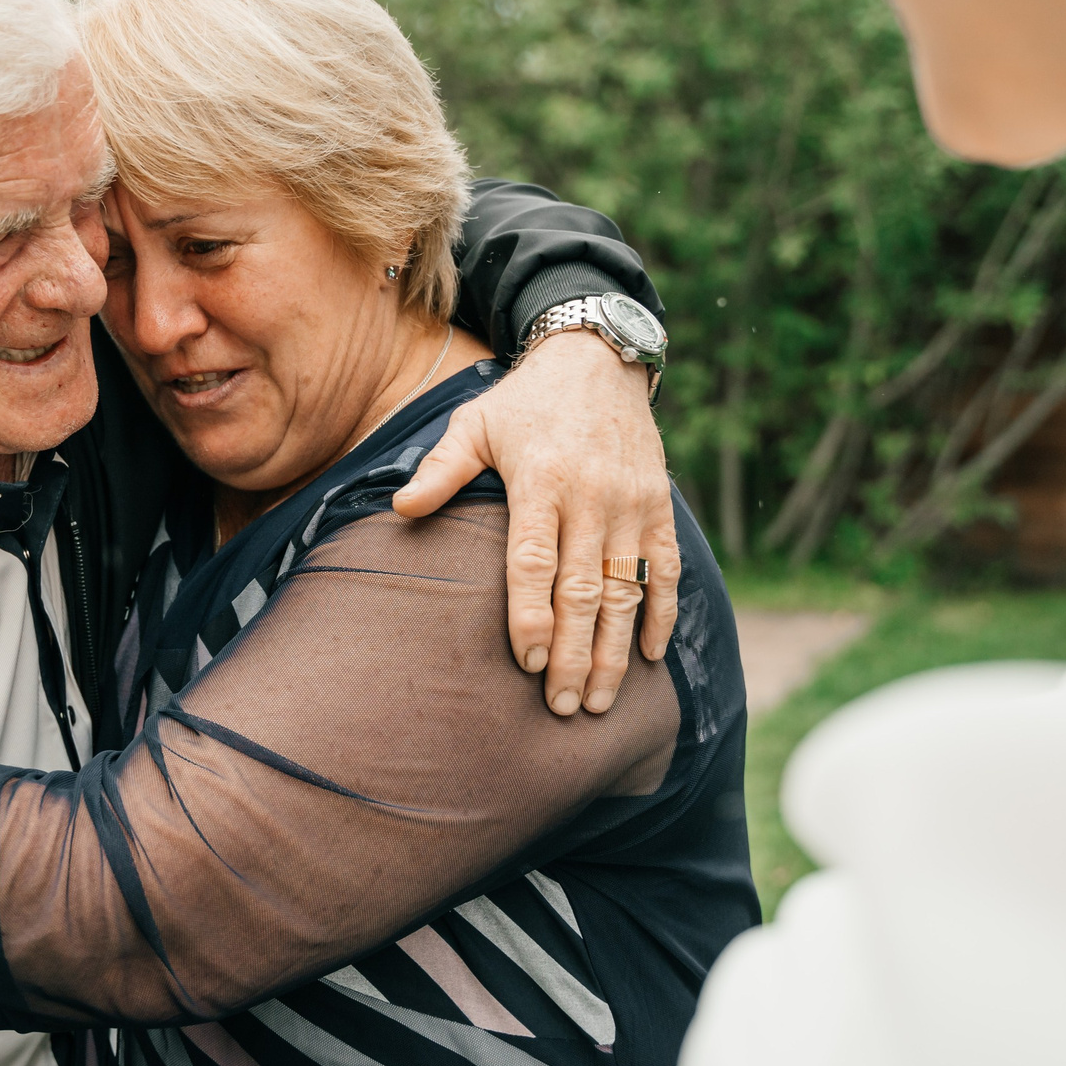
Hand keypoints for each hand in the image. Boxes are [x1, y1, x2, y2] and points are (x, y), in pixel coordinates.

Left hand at [391, 330, 679, 714]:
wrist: (596, 357)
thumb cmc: (524, 402)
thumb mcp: (474, 423)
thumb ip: (441, 470)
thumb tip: (400, 509)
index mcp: (540, 481)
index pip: (534, 562)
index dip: (531, 616)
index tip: (529, 664)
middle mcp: (591, 497)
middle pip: (583, 590)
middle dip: (576, 655)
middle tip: (565, 708)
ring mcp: (630, 504)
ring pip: (626, 590)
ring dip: (616, 650)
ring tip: (601, 702)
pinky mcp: (658, 506)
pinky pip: (665, 569)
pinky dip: (661, 614)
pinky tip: (650, 657)